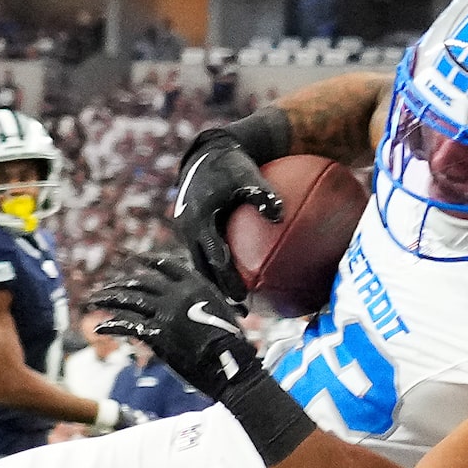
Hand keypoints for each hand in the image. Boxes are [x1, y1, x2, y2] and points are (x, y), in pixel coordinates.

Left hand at [95, 253, 263, 399]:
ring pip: (129, 299)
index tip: (133, 261)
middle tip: (107, 286)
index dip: (145, 261)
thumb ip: (201, 298)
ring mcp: (165, 313)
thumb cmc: (232, 341)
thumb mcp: (220, 308)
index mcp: (195, 283)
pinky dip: (111, 326)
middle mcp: (177, 293)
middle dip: (120, 282)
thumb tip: (191, 297)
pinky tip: (100, 328)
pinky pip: (127, 325)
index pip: (164, 263)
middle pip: (140, 280)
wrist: (231, 364)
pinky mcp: (157, 334)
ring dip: (108, 298)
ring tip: (95, 301)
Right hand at [172, 131, 283, 299]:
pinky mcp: (193, 231)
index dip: (227, 279)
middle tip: (240, 312)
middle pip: (205, 270)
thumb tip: (279, 214)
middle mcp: (189, 229)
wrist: (207, 155)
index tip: (242, 296)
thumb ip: (262, 194)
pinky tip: (240, 278)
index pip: (215, 257)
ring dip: (217, 284)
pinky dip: (219, 267)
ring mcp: (188, 231)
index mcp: (200, 220)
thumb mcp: (248, 174)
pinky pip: (207, 253)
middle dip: (221, 292)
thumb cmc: (232, 164)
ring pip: (202, 265)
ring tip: (238, 303)